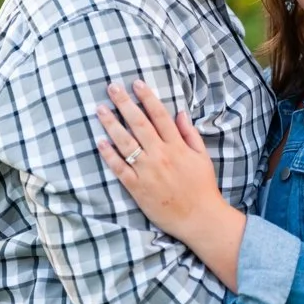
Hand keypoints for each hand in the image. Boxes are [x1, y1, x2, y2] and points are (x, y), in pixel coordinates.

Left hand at [96, 81, 231, 249]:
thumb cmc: (203, 188)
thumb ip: (190, 134)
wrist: (202, 220)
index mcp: (177, 147)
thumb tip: (180, 112)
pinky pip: (120, 168)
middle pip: (139, 124)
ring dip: (111, 124)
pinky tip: (100, 141)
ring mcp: (148, 171)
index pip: (160, 116)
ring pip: (126, 142)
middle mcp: (161, 156)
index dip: (147, 98)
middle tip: (111, 87)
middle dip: (124, 103)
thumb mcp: (203, 158)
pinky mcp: (138, 187)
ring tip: (100, 109)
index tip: (135, 83)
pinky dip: (109, 154)